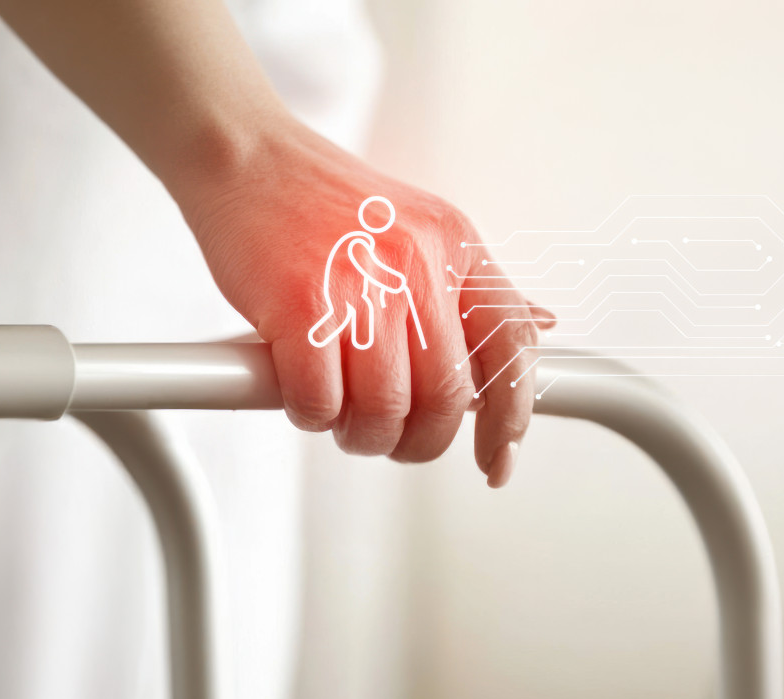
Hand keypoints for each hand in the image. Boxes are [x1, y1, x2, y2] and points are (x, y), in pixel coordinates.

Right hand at [170, 115, 553, 486]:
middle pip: (447, 394)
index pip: (512, 344)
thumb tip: (539, 326)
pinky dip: (312, 416)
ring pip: (384, 408)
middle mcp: (417, 263)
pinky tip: (305, 396)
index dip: (512, 415)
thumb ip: (471, 287)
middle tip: (395, 438)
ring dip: (364, 435)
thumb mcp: (421, 228)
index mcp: (455, 246)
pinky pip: (320, 401)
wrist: (244, 155)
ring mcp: (360, 284)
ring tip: (345, 420)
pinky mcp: (301, 305)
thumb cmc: (322, 200)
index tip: (498, 458)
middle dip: (420, 439)